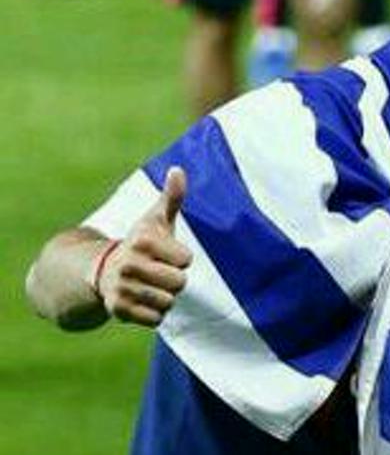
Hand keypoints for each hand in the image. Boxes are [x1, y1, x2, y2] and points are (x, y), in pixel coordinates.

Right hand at [96, 167, 191, 325]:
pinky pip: (157, 319)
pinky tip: (141, 300)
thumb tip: (178, 169)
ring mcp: (121, 288)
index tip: (164, 254)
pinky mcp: (118, 310)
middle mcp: (128, 264)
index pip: (187, 260)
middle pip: (180, 283)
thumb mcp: (156, 220)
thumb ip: (171, 197)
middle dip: (174, 279)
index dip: (181, 258)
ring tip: (148, 285)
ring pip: (169, 301)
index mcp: (142, 241)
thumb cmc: (142, 245)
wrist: (104, 271)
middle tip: (156, 271)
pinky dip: (154, 313)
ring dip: (165, 296)